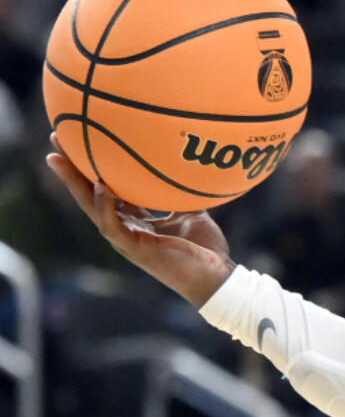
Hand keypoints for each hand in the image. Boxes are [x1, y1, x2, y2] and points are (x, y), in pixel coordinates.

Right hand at [45, 135, 234, 306]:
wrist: (216, 277)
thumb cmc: (205, 249)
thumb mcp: (192, 213)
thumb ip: (181, 195)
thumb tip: (185, 168)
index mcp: (135, 221)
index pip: (105, 190)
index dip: (91, 168)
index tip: (78, 140)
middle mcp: (125, 228)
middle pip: (90, 194)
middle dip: (71, 168)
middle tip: (56, 139)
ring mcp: (127, 239)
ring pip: (91, 208)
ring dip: (74, 183)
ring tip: (58, 158)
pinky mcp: (135, 248)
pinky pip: (112, 226)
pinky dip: (104, 207)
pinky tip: (100, 187)